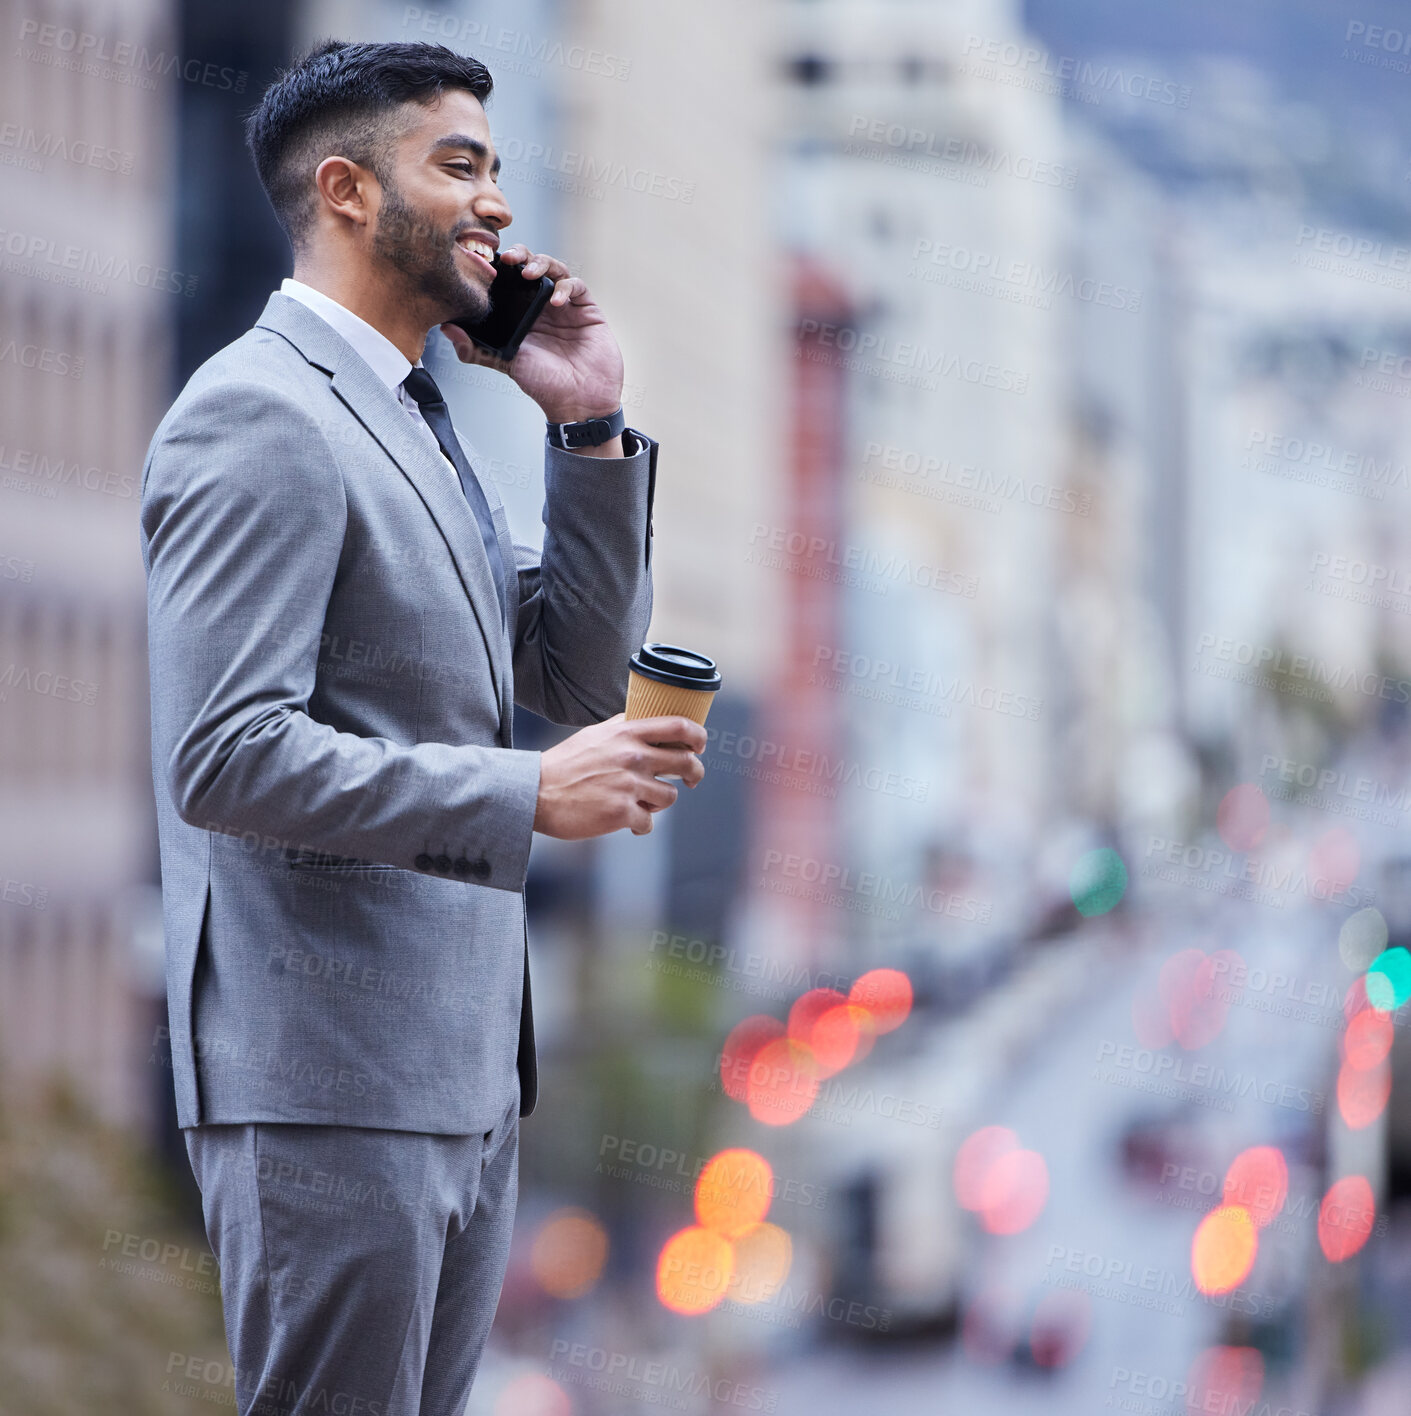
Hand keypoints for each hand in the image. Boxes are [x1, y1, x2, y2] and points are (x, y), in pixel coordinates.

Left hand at [439, 245, 623, 423]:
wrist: (580, 403)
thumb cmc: (545, 386)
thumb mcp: (506, 364)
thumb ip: (476, 348)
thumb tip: (446, 329)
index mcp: (522, 316)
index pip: (510, 281)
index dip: (500, 267)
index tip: (487, 261)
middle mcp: (542, 307)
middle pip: (532, 266)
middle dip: (520, 255)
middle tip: (508, 259)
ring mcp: (565, 307)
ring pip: (554, 269)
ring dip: (541, 264)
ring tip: (529, 273)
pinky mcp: (587, 310)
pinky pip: (576, 286)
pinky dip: (565, 287)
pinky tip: (556, 300)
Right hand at [533, 713, 706, 838]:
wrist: (535, 793)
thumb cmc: (566, 764)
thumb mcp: (596, 734)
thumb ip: (624, 726)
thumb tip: (649, 720)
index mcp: (627, 733)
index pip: (680, 726)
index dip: (698, 737)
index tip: (698, 746)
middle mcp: (632, 756)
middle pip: (686, 763)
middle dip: (694, 773)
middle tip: (689, 779)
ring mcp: (629, 786)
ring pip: (670, 797)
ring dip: (659, 802)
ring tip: (640, 802)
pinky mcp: (621, 813)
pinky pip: (648, 822)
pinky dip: (639, 825)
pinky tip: (624, 820)